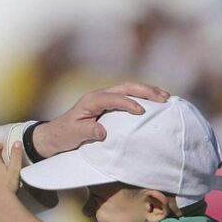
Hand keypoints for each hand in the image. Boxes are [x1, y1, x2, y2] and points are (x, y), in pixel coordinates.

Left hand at [31, 83, 169, 157]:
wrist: (55, 134)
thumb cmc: (64, 134)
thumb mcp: (73, 134)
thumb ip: (87, 131)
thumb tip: (102, 132)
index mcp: (92, 100)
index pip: (114, 98)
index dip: (128, 103)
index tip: (142, 111)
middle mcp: (99, 95)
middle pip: (126, 87)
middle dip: (145, 91)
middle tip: (163, 98)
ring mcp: (105, 98)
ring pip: (129, 89)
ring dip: (147, 91)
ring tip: (165, 97)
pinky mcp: (109, 104)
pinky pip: (128, 97)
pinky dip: (143, 97)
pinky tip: (155, 102)